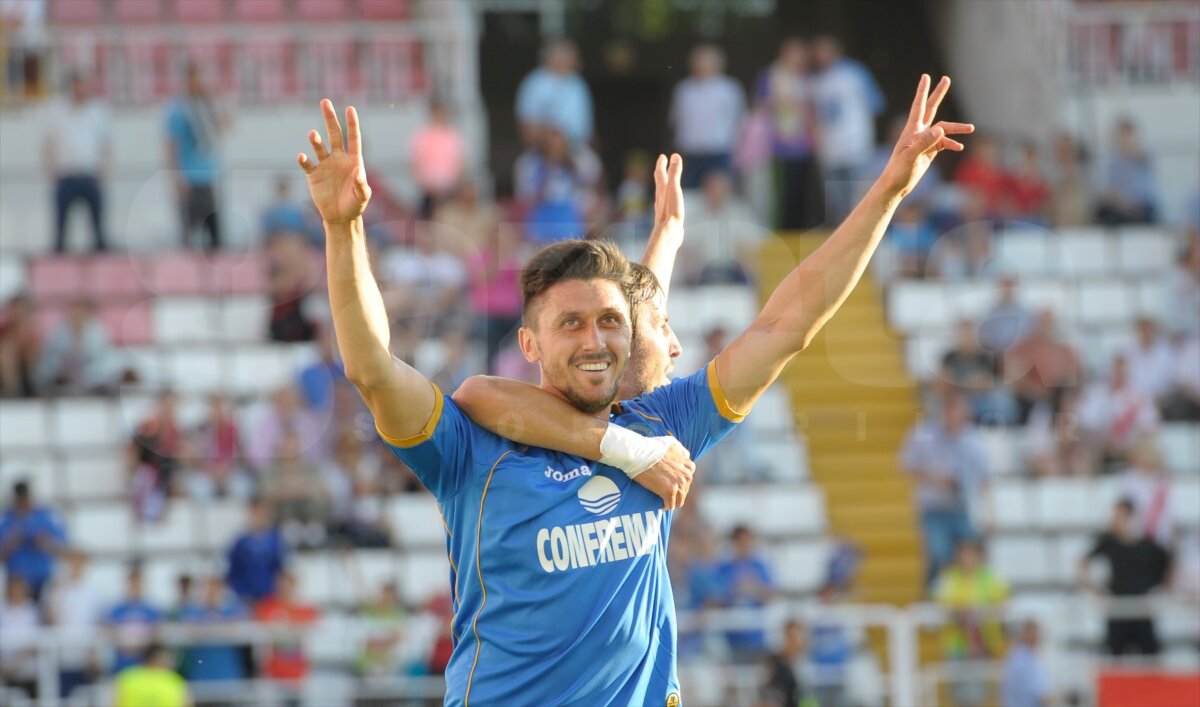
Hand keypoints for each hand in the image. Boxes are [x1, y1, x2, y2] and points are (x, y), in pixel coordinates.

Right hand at [298, 99, 371, 223]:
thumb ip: (362, 184)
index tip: (350, 108)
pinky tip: (302, 157)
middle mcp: (338, 158)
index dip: (352, 123)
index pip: (353, 137)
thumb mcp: (363, 196)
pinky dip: (304, 160)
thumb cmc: (355, 205)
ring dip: (315, 140)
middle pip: (334, 134)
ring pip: (319, 147)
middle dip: (330, 119)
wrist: (340, 217)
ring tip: (313, 134)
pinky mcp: (313, 175)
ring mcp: (325, 165)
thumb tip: (358, 171)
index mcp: (353, 160)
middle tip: (325, 102)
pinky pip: (307, 164)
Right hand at [630, 439, 694, 509]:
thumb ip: (681, 450)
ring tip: (664, 502)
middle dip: (677, 492)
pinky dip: (665, 506)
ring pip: (679, 500)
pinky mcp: (669, 491)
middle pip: (684, 490)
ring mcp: (679, 483)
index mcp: (688, 465)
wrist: (638, 453)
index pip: (688, 478)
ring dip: (672, 502)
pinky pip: (670, 505)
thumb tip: (686, 456)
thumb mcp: (671, 443)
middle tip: (666, 494)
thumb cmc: (651, 446)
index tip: (671, 483)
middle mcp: (686, 475)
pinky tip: (660, 506)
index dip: (679, 481)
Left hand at [651, 153, 684, 238]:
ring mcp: (663, 208)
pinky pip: (667, 204)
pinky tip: (670, 204)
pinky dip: (669, 199)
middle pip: (660, 183)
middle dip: (661, 173)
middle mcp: (660, 198)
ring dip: (664, 186)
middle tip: (662, 165)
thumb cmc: (671, 211)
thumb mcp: (674, 189)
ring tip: (666, 183)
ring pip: (662, 194)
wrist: (668, 233)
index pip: (660, 174)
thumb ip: (675, 173)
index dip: (661, 164)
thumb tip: (675, 156)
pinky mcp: (668, 217)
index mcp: (662, 190)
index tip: (662, 156)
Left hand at [879, 75, 974, 198]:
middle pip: (931, 109)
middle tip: (946, 79)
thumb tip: (941, 128)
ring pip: (943, 130)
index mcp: (912, 130)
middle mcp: (918, 133)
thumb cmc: (899, 171)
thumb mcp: (912, 156)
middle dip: (939, 94)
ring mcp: (924, 141)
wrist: (896, 186)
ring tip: (971, 128)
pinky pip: (944, 143)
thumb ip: (926, 142)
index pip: (919, 106)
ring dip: (956, 129)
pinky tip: (960, 147)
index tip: (926, 76)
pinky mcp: (929, 151)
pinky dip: (952, 144)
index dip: (922, 91)